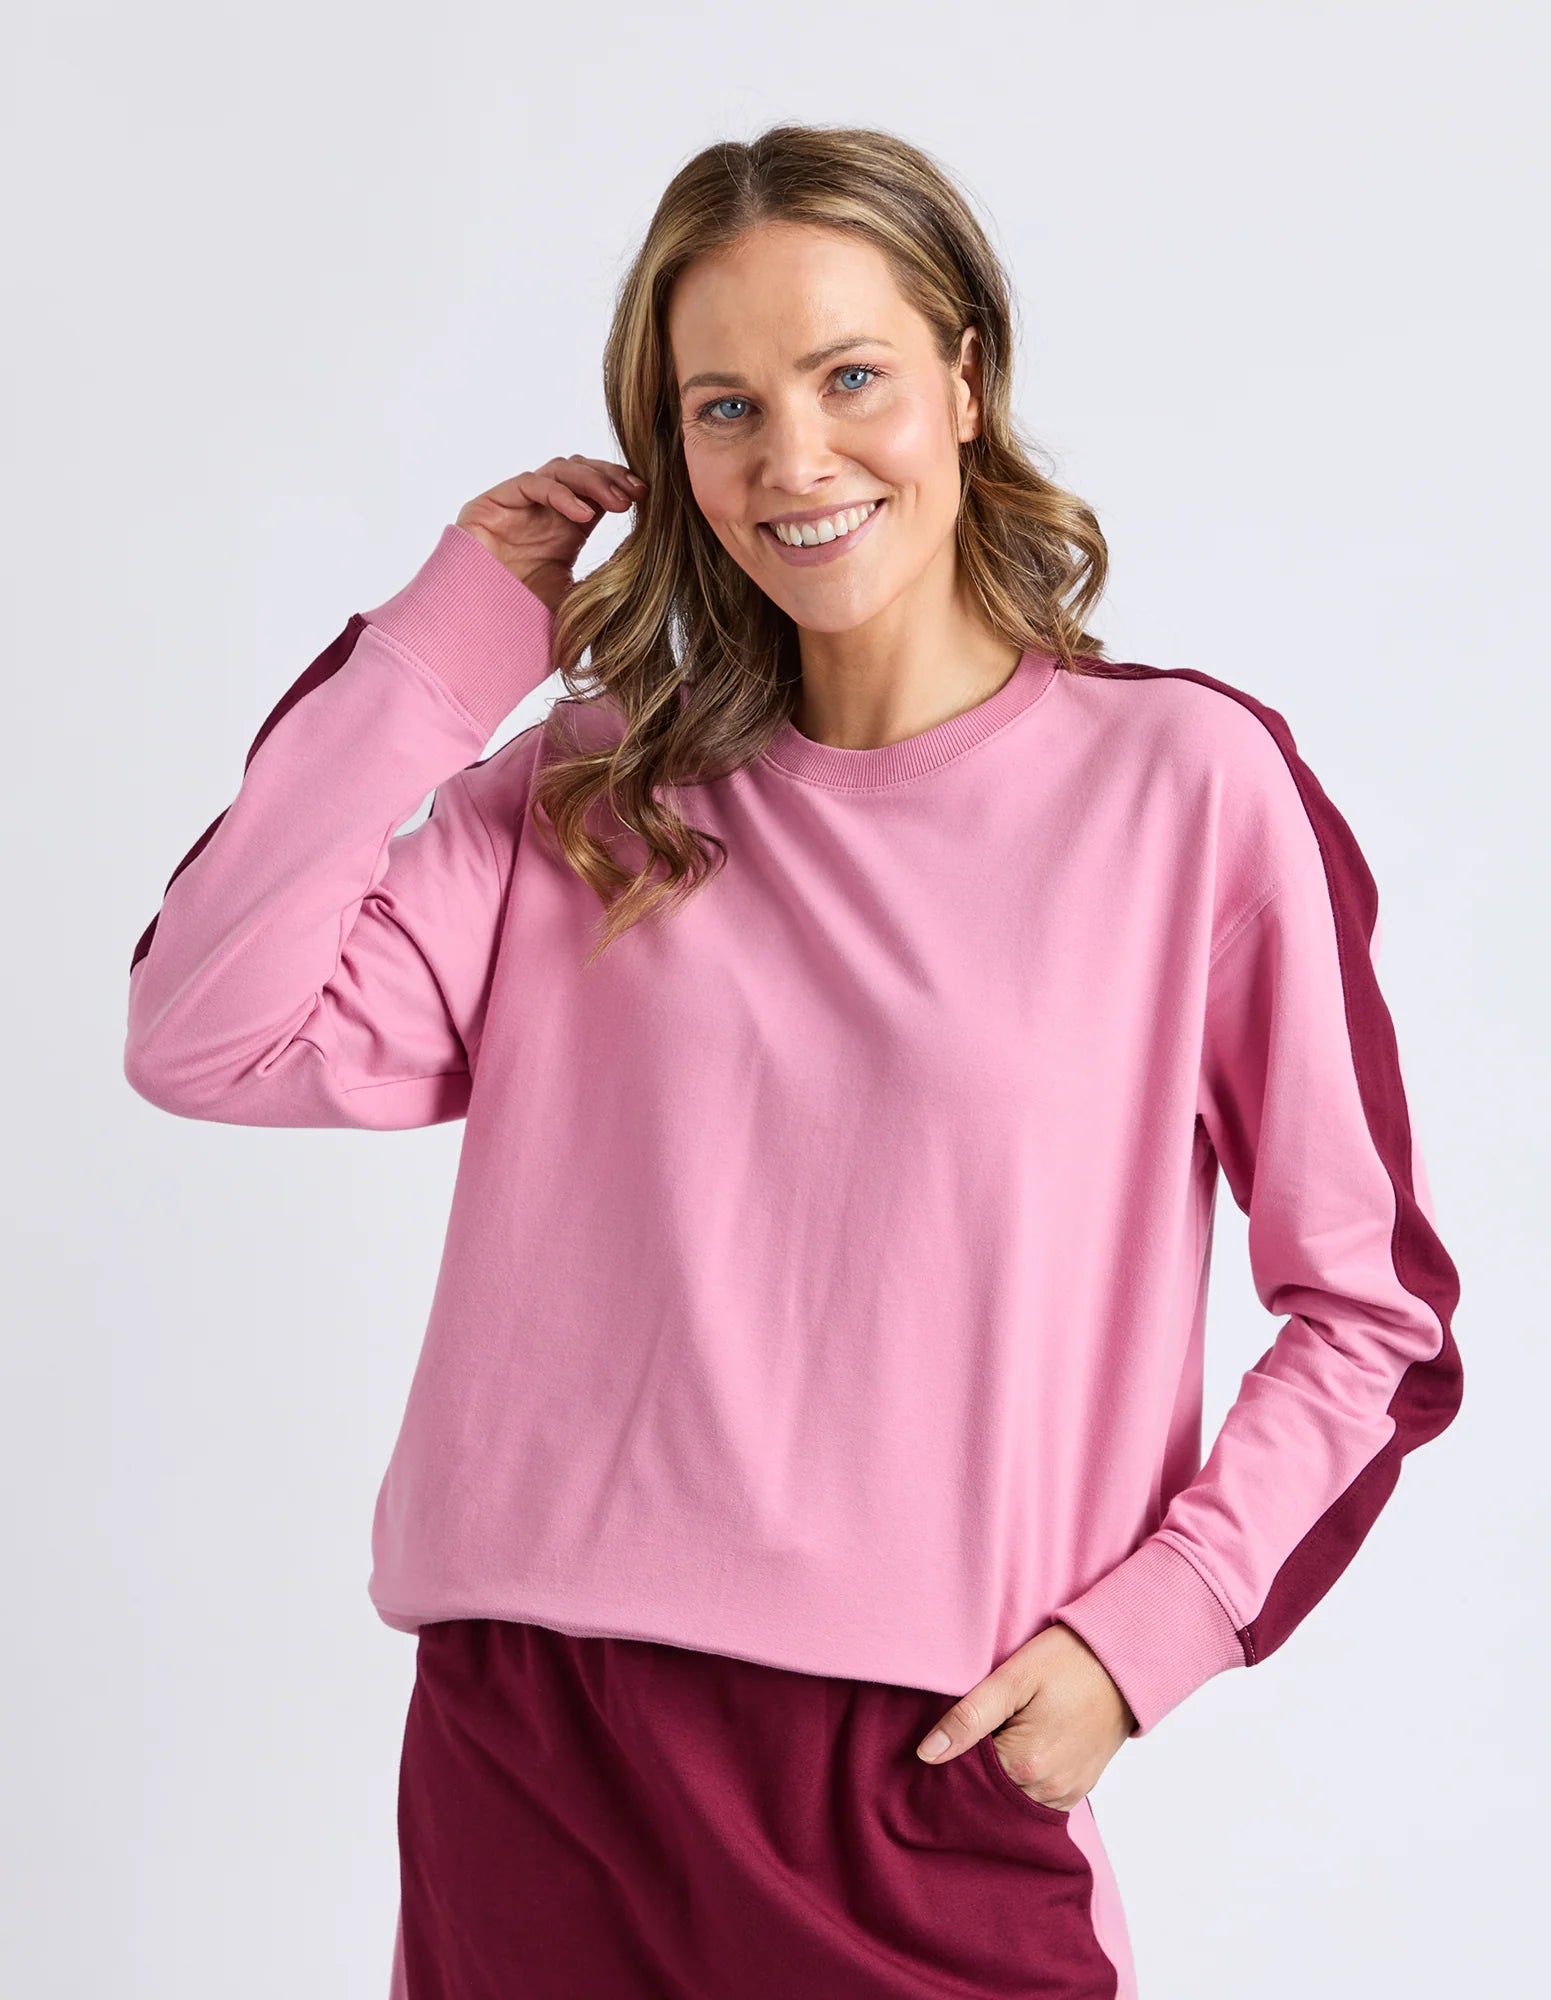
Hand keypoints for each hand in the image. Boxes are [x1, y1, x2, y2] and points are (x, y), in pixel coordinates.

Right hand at [455, 454, 647, 613]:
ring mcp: (518, 505)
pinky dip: (561, 493)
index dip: (620, 486)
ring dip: (592, 480)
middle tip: (636, 493)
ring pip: (560, 470)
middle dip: (611, 477)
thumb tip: (648, 572)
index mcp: (565, 528)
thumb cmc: (524, 618)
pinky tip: (583, 514)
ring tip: (618, 503)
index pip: (597, 491)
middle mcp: (543, 511)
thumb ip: (602, 577)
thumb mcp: (578, 596)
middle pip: (581, 472)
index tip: (647, 496)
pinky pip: (533, 483)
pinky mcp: (493, 503)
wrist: (480, 630)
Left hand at [915, 1622, 1136, 1812]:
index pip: (966, 1778)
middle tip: (979, 1729)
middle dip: (976, 1770)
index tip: (955, 1729)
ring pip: (1013, 1799)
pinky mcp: (1080, 1789)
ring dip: (1001, 1776)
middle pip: (990, 1793)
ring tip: (1001, 1736)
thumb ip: (968, 1718)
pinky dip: (1024, 1781)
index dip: (954, 1754)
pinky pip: (1039, 1798)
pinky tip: (1021, 1750)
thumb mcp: (1012, 1678)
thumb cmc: (1067, 1661)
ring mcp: (1066, 1794)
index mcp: (1023, 1765)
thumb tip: (926, 1754)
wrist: (1123, 1662)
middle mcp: (1046, 1790)